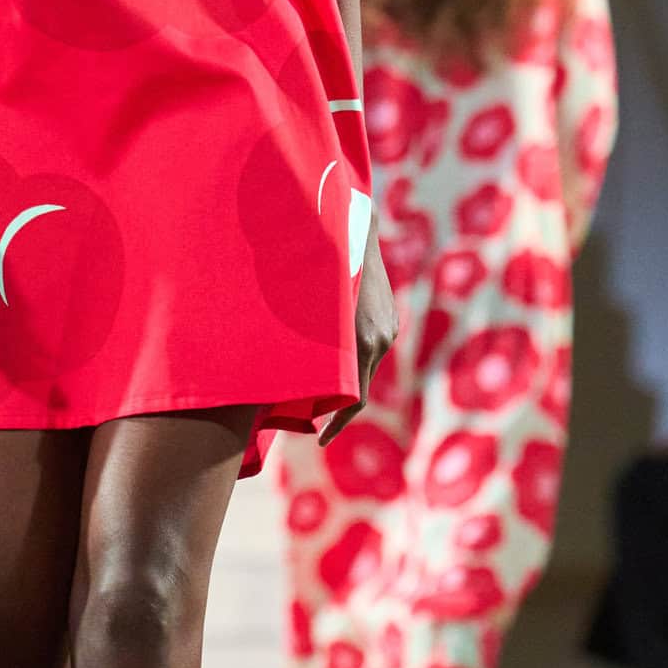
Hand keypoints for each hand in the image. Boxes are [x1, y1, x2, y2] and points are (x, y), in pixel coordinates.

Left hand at [320, 216, 396, 443]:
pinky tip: (333, 353)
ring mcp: (388, 328)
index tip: (320, 439)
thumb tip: (279, 378)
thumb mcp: (305, 310)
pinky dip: (351, 358)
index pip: (355, 400)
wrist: (354, 227)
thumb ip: (303, 346)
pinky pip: (369, 348)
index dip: (336, 424)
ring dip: (344, 378)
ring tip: (318, 384)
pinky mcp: (389, 318)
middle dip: (336, 403)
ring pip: (363, 367)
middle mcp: (381, 339)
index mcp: (362, 343)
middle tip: (312, 417)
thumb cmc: (317, 267)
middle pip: (359, 386)